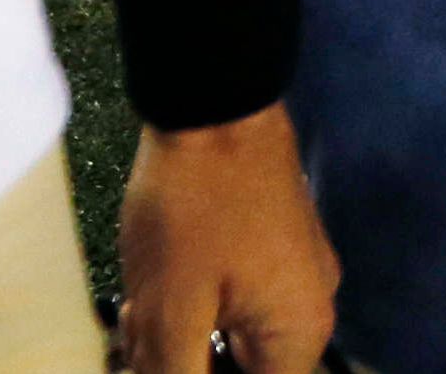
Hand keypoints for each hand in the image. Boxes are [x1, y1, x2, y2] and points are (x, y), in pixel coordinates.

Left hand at [113, 106, 334, 373]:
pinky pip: (236, 295)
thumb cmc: (194, 204)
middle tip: (136, 338)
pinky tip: (152, 285)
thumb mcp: (171, 311)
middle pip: (246, 368)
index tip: (163, 360)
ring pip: (233, 332)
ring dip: (182, 334)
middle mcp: (310, 304)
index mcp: (299, 332)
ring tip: (136, 310)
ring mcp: (295, 267)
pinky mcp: (273, 239)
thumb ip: (175, 373)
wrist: (212, 99)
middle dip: (184, 361)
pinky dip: (194, 301)